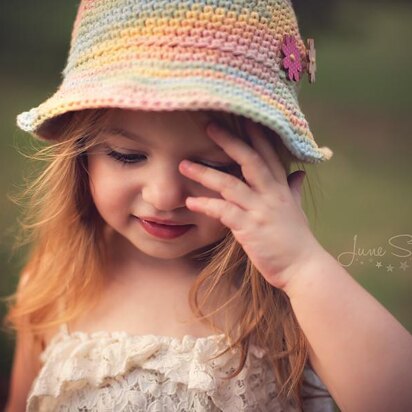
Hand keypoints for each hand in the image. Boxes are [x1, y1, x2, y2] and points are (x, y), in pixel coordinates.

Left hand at [178, 119, 324, 290]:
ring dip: (205, 173)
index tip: (241, 117)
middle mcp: (271, 194)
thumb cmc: (296, 240)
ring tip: (184, 165)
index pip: (268, 154)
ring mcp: (260, 210)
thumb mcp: (296, 210)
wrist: (303, 267)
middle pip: (249, 160)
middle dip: (229, 141)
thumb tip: (298, 174)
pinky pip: (224, 212)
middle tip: (208, 126)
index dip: (256, 135)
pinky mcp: (250, 228)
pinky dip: (206, 205)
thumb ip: (293, 190)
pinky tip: (190, 201)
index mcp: (281, 188)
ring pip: (230, 184)